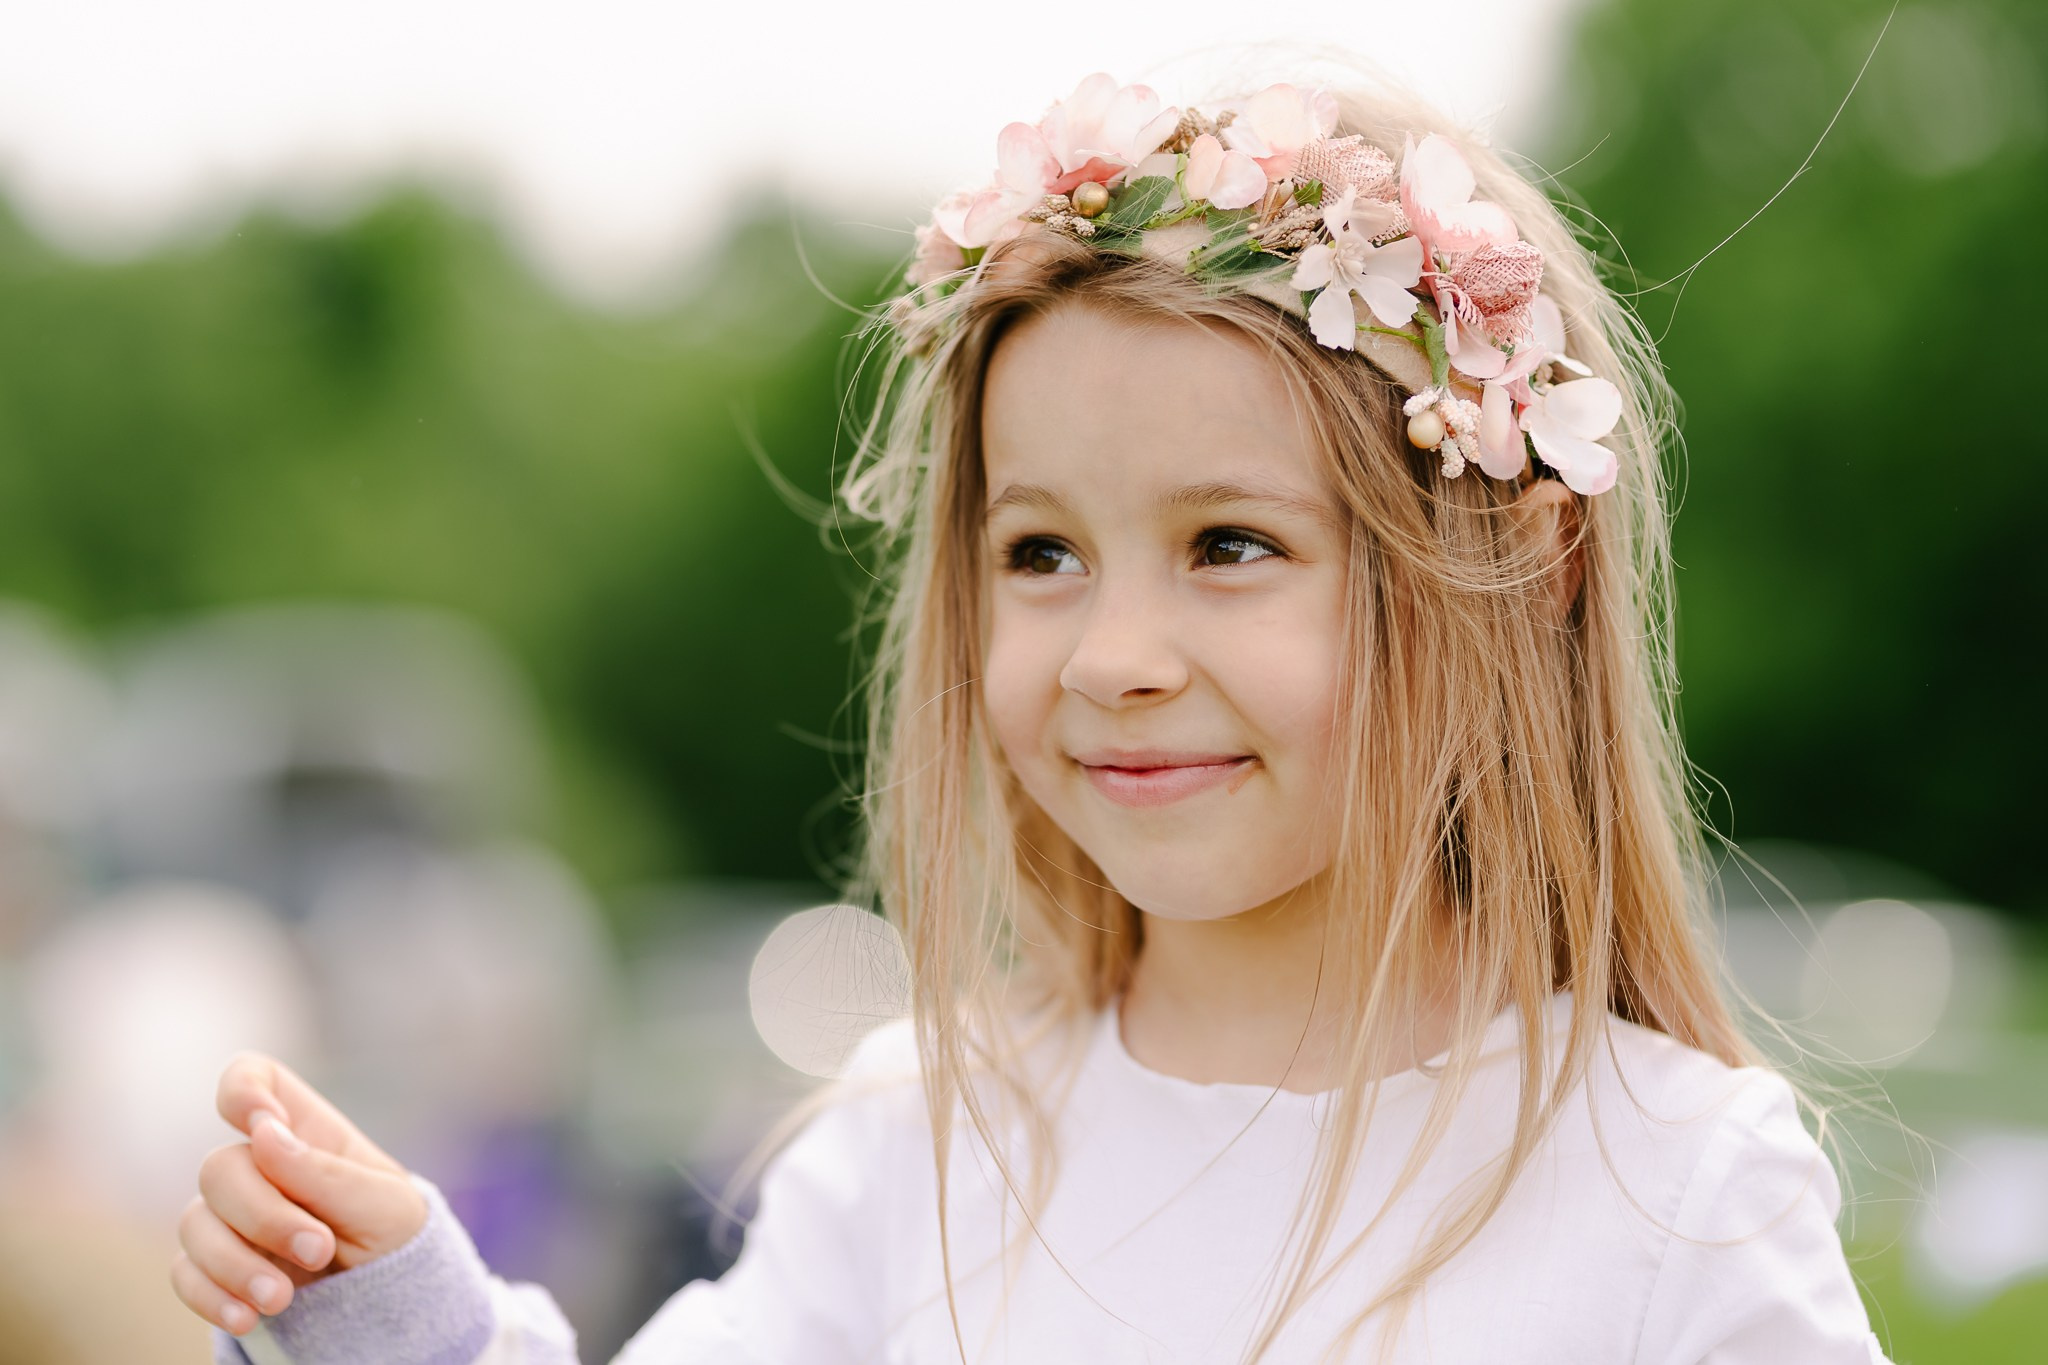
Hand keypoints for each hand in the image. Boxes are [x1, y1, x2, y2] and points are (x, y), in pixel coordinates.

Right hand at [170, 1051, 429, 1337]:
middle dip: (264, 1215)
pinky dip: (211, 1296)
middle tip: (319, 1251)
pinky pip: (186, 1274)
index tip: (263, 1123)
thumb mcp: (384, 1203)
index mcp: (306, 1132)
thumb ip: (326, 1172)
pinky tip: (247, 1317)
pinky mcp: (217, 1268)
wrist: (391, 1300)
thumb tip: (264, 1134)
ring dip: (236, 1265)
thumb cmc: (394, 1235)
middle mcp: (260, 1168)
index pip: (253, 1080)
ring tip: (282, 1299)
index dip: (242, 1089)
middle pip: (220, 1168)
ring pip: (195, 1224)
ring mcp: (233, 1218)